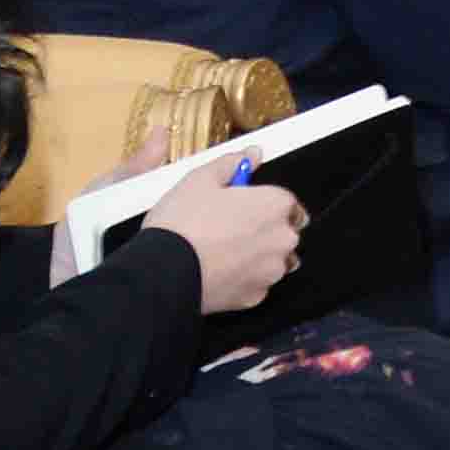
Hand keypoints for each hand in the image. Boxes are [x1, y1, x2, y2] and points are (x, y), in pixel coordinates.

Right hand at [143, 167, 306, 315]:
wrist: (162, 272)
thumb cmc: (182, 225)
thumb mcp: (199, 179)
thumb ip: (231, 164)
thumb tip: (251, 154)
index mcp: (275, 205)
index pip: (286, 200)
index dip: (262, 201)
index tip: (244, 205)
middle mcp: (283, 238)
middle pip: (283, 230)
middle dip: (263, 228)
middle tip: (227, 227)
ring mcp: (272, 270)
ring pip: (274, 259)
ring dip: (257, 254)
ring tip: (221, 250)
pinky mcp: (256, 295)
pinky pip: (256, 283)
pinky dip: (243, 278)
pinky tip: (219, 270)